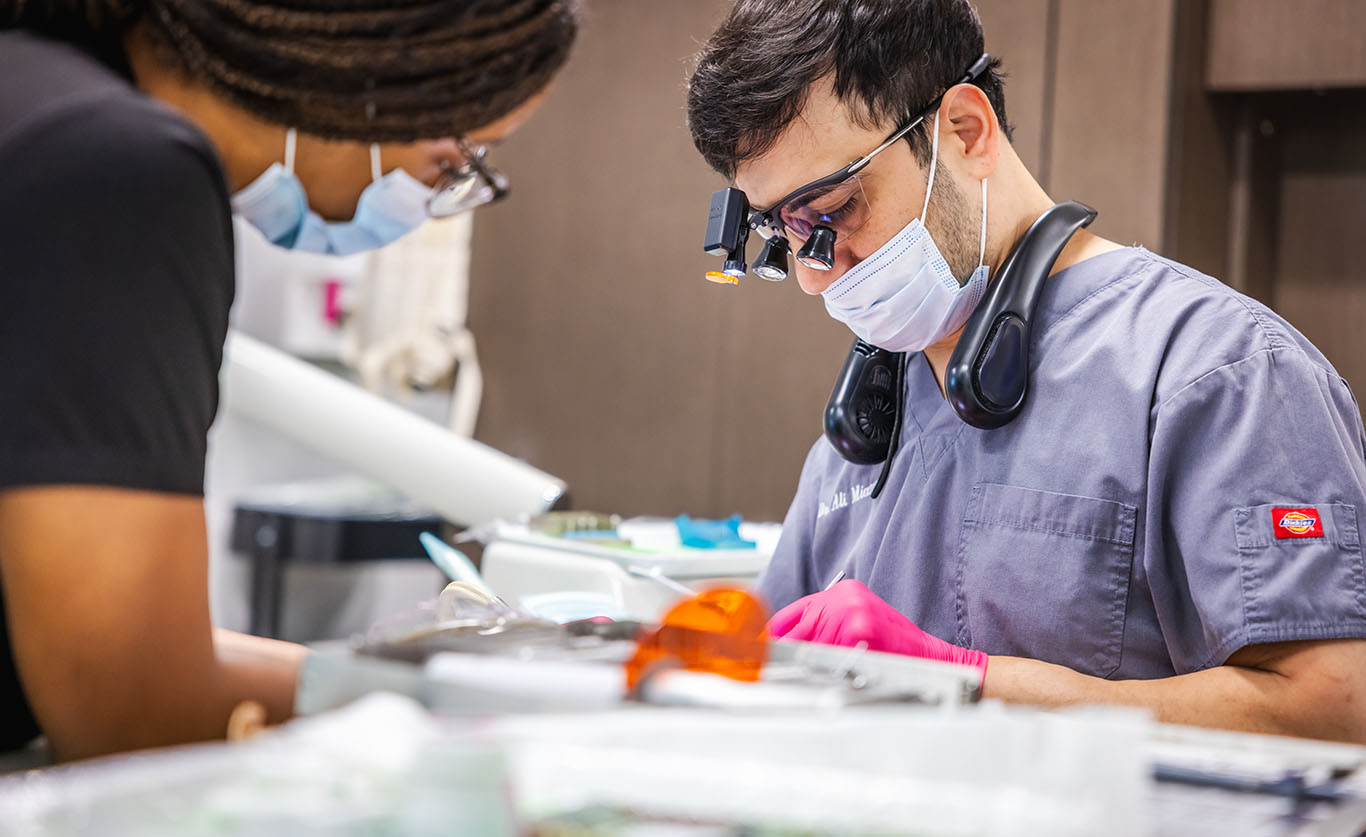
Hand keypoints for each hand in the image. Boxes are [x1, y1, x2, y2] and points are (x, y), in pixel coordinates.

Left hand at [768, 579, 986, 680]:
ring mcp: (852, 612)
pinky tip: (832, 675)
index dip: (769, 634)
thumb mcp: (856, 622)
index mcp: (842, 592)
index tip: (753, 649)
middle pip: (794, 628)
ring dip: (804, 664)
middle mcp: (844, 597)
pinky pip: (828, 656)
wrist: (931, 657)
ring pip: (808, 644)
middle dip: (780, 652)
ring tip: (808, 675)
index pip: (791, 613)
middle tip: (763, 668)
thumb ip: (823, 626)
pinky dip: (825, 669)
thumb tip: (780, 643)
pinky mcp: (859, 631)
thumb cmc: (895, 645)